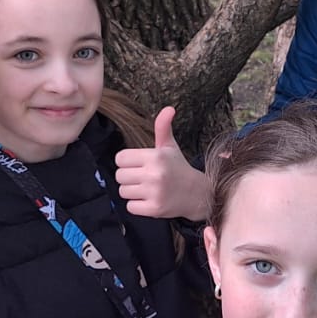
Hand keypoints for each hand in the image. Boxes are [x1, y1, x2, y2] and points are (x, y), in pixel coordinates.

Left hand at [115, 107, 212, 221]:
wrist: (197, 194)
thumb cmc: (178, 168)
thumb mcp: (170, 147)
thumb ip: (163, 127)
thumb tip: (169, 108)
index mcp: (155, 156)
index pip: (120, 158)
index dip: (127, 161)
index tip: (138, 164)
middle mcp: (154, 174)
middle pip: (119, 175)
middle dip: (128, 177)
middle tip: (142, 177)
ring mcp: (154, 192)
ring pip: (123, 191)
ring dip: (132, 191)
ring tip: (146, 189)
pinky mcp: (154, 209)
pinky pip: (130, 207)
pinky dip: (137, 205)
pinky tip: (148, 200)